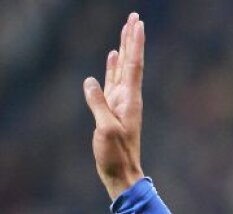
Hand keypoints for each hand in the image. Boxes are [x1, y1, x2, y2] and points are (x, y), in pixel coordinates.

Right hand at [83, 12, 145, 200]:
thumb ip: (98, 104)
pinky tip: (113, 56)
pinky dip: (113, 66)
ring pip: (123, 68)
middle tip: (135, 17)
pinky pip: (113, 81)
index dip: (135, 44)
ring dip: (124, 48)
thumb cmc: (116, 155)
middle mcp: (128, 97)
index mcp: (129, 100)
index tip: (138, 24)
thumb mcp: (105, 128)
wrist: (123, 173)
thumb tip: (90, 81)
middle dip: (132, 39)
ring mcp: (121, 102)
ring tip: (126, 29)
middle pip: (130, 62)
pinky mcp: (113, 109)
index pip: (133, 65)